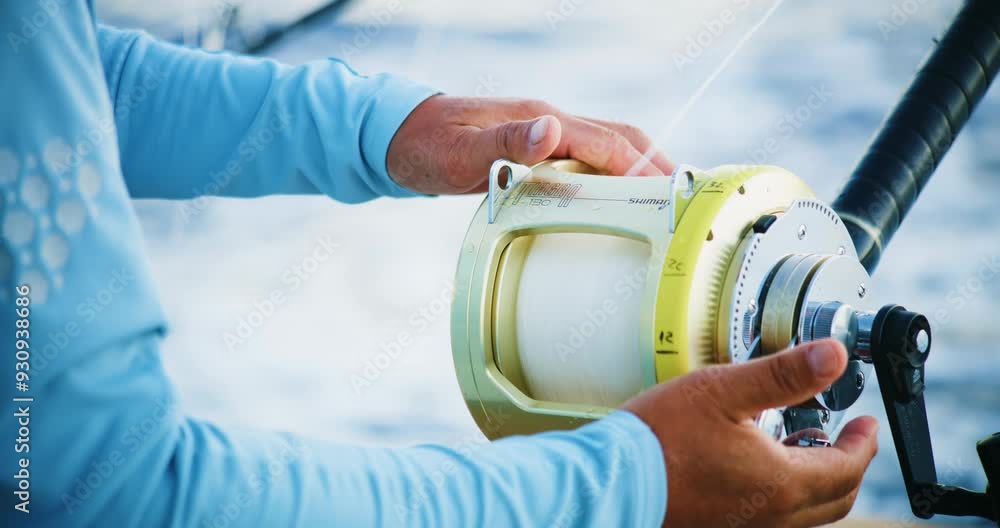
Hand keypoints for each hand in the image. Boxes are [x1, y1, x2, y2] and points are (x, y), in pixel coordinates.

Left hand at [386, 95, 674, 193]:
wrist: (394, 135)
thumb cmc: (424, 145)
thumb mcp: (459, 151)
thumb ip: (505, 142)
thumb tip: (552, 130)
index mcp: (540, 120)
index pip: (608, 142)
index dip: (644, 168)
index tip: (673, 195)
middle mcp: (548, 123)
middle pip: (618, 139)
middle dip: (654, 166)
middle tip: (683, 202)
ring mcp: (541, 135)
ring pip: (603, 149)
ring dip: (635, 171)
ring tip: (659, 206)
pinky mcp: (533, 150)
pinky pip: (582, 161)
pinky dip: (608, 179)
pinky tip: (611, 203)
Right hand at [623, 339, 878, 527]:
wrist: (614, 482)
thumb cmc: (661, 438)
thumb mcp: (724, 390)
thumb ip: (783, 374)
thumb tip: (834, 355)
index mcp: (781, 482)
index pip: (848, 468)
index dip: (864, 443)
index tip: (866, 424)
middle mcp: (771, 515)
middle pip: (835, 498)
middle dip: (849, 465)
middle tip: (847, 437)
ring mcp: (745, 527)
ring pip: (805, 513)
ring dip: (817, 482)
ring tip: (803, 446)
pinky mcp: (720, 527)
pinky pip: (773, 519)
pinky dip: (784, 495)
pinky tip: (759, 469)